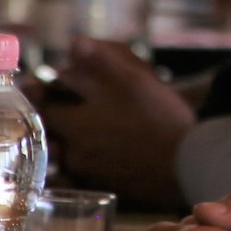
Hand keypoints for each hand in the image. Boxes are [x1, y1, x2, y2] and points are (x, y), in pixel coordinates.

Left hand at [25, 39, 194, 210]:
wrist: (187, 165)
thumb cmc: (157, 118)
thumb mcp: (130, 79)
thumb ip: (99, 60)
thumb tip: (74, 43)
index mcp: (75, 126)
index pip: (44, 110)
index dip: (45, 96)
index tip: (44, 87)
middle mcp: (76, 155)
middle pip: (53, 137)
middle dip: (54, 123)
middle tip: (61, 107)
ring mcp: (92, 175)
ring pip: (69, 158)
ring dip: (70, 144)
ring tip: (85, 128)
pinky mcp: (109, 188)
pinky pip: (86, 176)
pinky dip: (88, 164)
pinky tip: (105, 152)